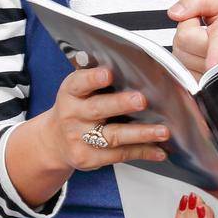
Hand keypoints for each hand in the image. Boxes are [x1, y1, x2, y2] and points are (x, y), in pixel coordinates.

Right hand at [41, 66, 168, 171]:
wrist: (55, 141)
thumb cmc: (76, 108)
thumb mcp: (78, 90)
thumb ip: (96, 77)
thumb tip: (125, 59)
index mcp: (71, 93)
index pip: (80, 83)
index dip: (93, 79)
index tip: (108, 74)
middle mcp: (73, 115)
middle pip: (99, 109)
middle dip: (121, 104)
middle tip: (141, 100)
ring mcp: (80, 139)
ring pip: (114, 136)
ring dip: (141, 133)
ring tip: (162, 131)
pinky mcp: (89, 158)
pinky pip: (119, 154)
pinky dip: (142, 152)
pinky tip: (159, 150)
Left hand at [168, 0, 217, 74]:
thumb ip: (196, 0)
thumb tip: (174, 13)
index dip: (215, 54)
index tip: (212, 64)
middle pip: (182, 40)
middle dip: (187, 29)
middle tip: (205, 28)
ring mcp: (213, 76)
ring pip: (179, 55)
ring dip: (186, 46)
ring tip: (205, 41)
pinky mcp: (203, 86)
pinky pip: (179, 70)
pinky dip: (185, 59)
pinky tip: (201, 54)